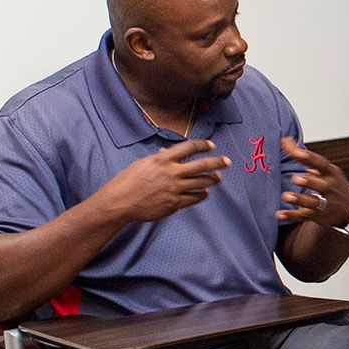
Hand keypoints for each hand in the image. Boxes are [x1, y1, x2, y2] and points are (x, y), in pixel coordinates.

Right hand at [94, 139, 230, 222]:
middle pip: (202, 165)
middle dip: (217, 162)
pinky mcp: (174, 203)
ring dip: (212, 180)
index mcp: (164, 159)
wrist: (121, 202)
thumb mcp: (144, 163)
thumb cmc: (129, 180)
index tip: (211, 146)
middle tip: (228, 161)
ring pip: (201, 183)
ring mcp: (174, 189)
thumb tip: (167, 153)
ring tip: (218, 178)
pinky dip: (201, 194)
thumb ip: (160, 159)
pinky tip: (205, 192)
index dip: (203, 145)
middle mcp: (172, 172)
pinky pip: (194, 198)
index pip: (189, 148)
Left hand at [276, 137, 348, 227]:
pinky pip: (304, 216)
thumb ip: (304, 156)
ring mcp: (326, 204)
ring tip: (286, 196)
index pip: (321, 164)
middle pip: (321, 185)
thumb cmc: (333, 184)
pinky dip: (292, 215)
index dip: (310, 158)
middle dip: (309, 181)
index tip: (297, 152)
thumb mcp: (324, 169)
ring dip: (300, 200)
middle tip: (296, 178)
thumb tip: (285, 140)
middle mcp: (330, 188)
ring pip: (314, 202)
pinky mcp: (319, 216)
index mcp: (331, 173)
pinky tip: (279, 214)